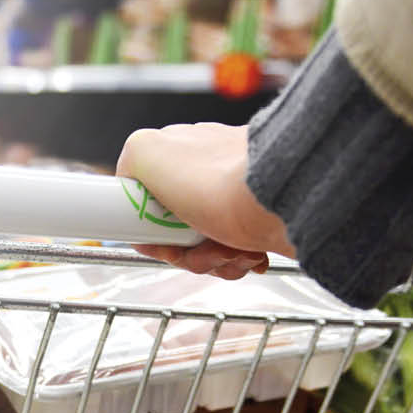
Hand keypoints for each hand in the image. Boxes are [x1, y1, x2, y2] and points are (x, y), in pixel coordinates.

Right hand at [115, 123, 293, 279]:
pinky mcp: (261, 221)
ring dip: (212, 259)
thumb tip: (129, 180)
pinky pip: (236, 253)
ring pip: (205, 246)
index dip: (150, 230)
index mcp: (181, 153)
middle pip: (177, 229)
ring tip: (230, 252)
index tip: (157, 243)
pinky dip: (239, 260)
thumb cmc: (220, 182)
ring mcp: (235, 198)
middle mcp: (208, 173)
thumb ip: (129, 161)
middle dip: (184, 251)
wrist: (283, 203)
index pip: (150, 201)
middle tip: (199, 249)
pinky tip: (250, 254)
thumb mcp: (147, 153)